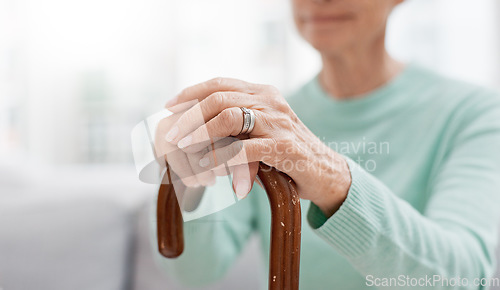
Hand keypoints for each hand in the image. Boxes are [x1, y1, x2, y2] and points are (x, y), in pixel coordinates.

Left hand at [163, 77, 351, 216]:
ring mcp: (278, 123)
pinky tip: (206, 169)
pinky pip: (243, 149)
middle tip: (171, 134)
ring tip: (183, 149)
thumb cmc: (287, 153)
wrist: (326, 172)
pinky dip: (219, 159)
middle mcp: (271, 102)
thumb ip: (237, 123)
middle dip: (189, 116)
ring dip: (200, 134)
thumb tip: (195, 126)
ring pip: (228, 117)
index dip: (191, 92)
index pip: (220, 83)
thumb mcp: (261, 130)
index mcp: (264, 93)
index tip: (170, 106)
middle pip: (219, 97)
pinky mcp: (283, 147)